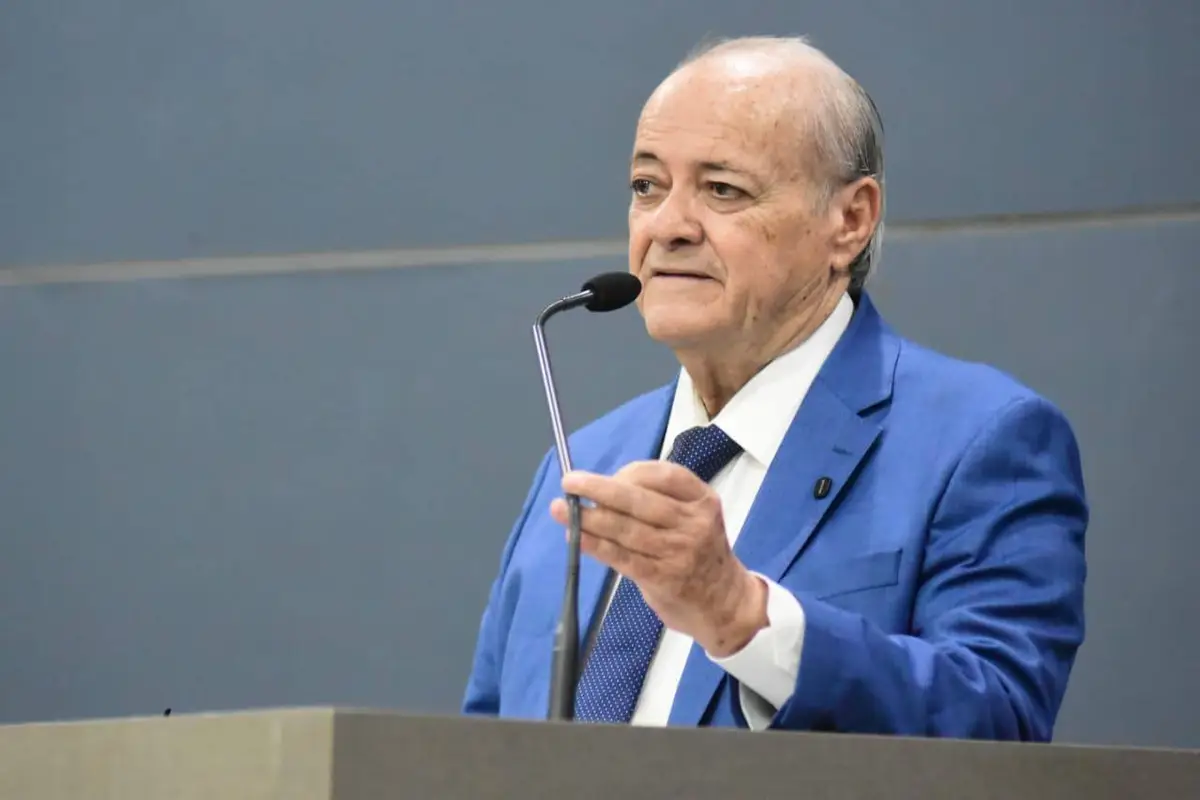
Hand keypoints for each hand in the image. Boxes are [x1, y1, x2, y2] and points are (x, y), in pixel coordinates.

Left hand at [550, 461, 766, 656]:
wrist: (725, 604)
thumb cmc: (700, 554)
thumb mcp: (696, 518)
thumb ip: (659, 502)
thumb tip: (603, 490)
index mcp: (702, 500)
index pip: (664, 475)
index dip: (629, 473)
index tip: (607, 476)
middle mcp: (693, 523)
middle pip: (639, 500)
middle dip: (600, 489)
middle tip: (570, 481)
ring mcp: (679, 552)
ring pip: (626, 528)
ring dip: (590, 518)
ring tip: (561, 510)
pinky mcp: (663, 578)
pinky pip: (623, 557)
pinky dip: (596, 546)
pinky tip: (576, 538)